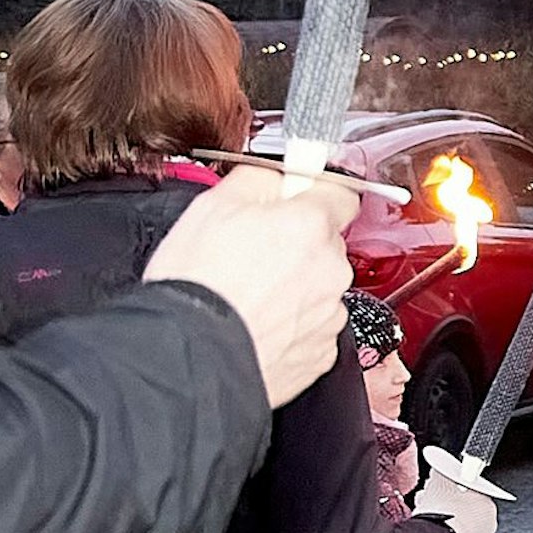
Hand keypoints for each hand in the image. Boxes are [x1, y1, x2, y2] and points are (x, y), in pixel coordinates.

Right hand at [143, 166, 358, 407]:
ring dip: (294, 286)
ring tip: (249, 295)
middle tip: (253, 254)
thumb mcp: (212, 205)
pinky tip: (257, 324)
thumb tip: (276, 173)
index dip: (314, 192)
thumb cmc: (198, 287)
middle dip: (297, 244)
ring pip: (320, 286)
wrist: (192, 359)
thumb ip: (258, 178)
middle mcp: (330, 269)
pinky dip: (291, 324)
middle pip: (326, 243)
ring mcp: (328, 315)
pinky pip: (312, 327)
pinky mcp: (320, 353)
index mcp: (309, 225)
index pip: (340, 192)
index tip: (296, 198)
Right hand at [412, 473, 497, 532]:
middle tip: (429, 496)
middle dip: (445, 500)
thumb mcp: (439, 481)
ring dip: (441, 517)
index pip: (472, 488)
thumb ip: (442, 471)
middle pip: (464, 508)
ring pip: (456, 525)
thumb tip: (439, 467)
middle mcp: (487, 526)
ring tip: (424, 513)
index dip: (453, 483)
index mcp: (488, 504)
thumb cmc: (444, 515)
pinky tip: (428, 531)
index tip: (441, 482)